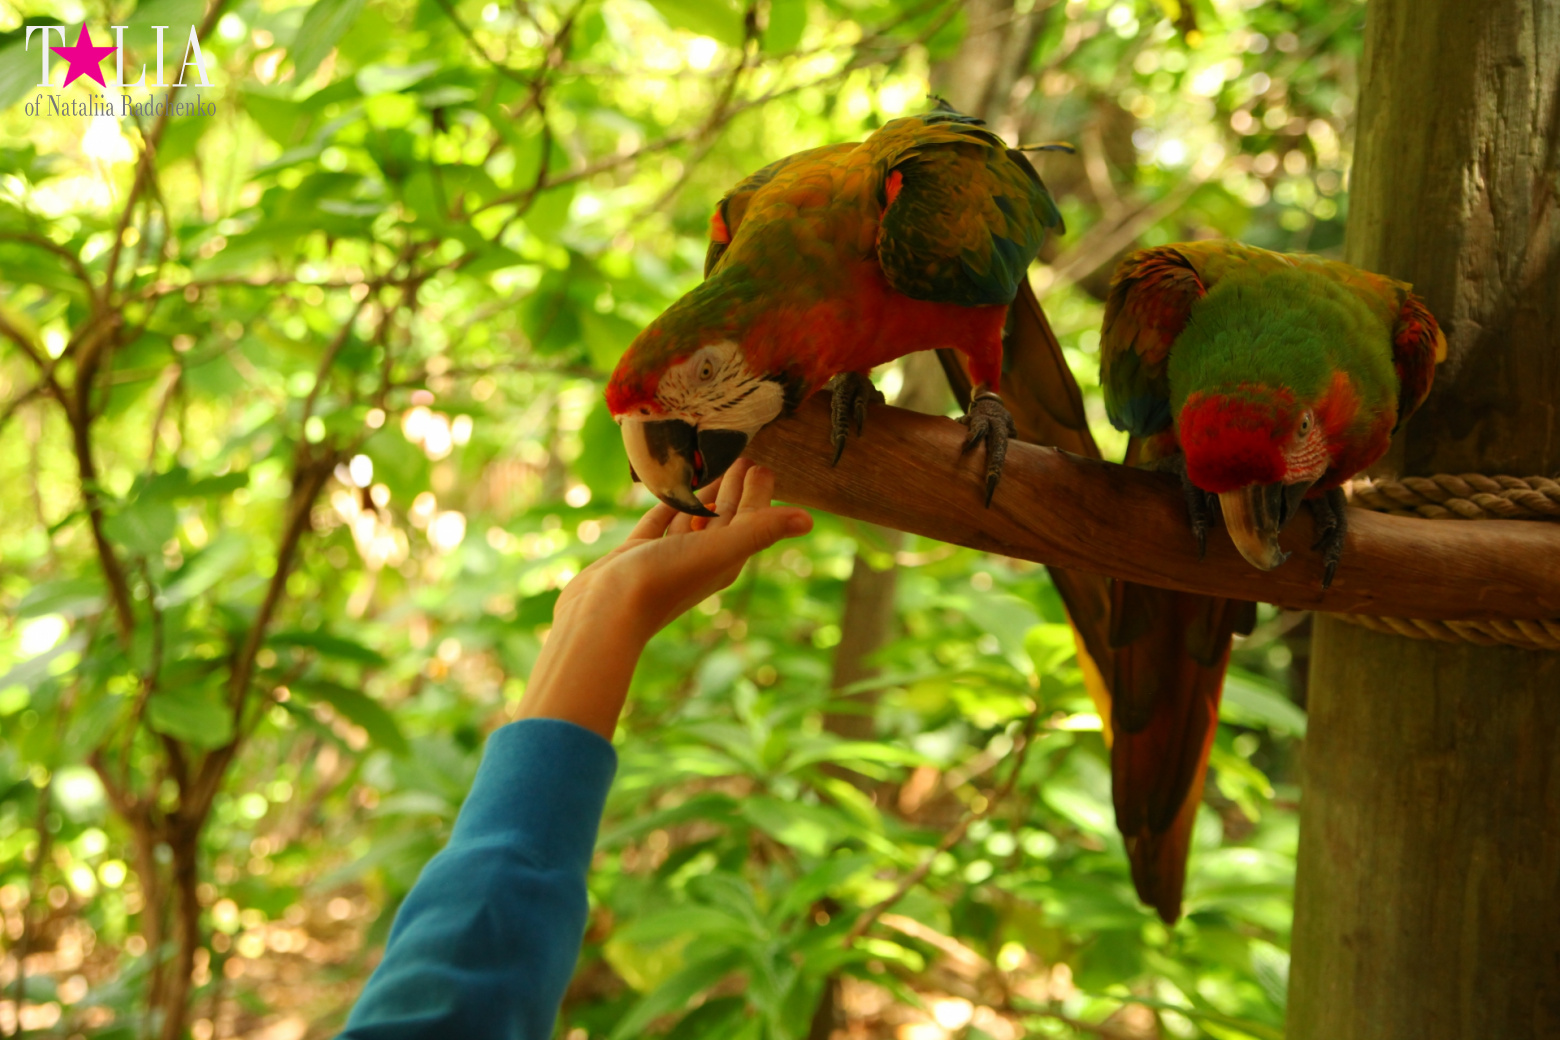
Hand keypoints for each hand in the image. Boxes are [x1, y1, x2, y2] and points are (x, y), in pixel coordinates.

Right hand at [559, 459, 812, 642]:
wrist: (606, 612)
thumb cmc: (665, 579)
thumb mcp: (720, 549)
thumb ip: (761, 530)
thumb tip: (809, 519)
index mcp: (727, 558)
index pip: (751, 519)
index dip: (759, 493)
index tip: (763, 465)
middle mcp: (703, 558)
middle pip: (728, 518)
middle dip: (738, 489)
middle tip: (744, 457)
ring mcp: (670, 556)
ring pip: (695, 519)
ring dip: (708, 495)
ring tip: (714, 467)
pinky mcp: (640, 553)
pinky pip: (661, 522)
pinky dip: (671, 504)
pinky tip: (673, 491)